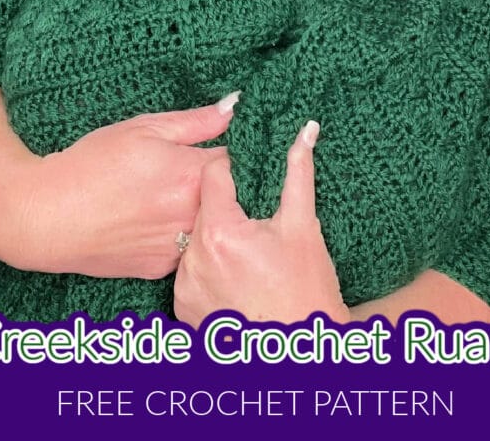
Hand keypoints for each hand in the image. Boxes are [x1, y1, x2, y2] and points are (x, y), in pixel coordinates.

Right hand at [2, 94, 239, 277]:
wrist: (46, 216)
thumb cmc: (91, 165)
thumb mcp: (143, 129)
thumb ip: (195, 121)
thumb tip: (234, 107)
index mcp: (193, 175)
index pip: (241, 161)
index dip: (239, 151)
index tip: (234, 145)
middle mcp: (193, 216)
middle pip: (232, 198)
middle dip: (227, 184)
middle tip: (202, 170)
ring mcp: (178, 248)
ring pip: (210, 226)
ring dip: (206, 213)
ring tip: (175, 196)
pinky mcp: (161, 269)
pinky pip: (186, 249)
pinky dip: (182, 236)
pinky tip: (158, 221)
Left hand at [173, 121, 349, 325]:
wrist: (301, 358)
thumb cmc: (306, 293)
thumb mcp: (303, 228)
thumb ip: (298, 174)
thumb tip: (306, 131)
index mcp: (219, 231)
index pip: (213, 175)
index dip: (234, 172)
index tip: (251, 181)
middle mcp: (192, 258)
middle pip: (204, 210)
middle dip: (229, 210)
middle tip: (257, 223)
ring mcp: (184, 287)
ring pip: (196, 242)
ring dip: (218, 241)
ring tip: (250, 257)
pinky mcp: (183, 311)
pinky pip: (191, 274)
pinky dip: (210, 271)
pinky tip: (236, 280)